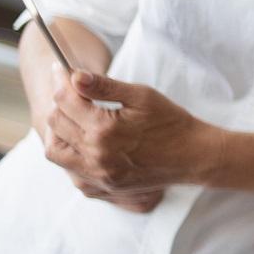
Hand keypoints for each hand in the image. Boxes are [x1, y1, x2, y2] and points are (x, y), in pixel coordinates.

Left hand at [44, 70, 213, 204]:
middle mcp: (97, 155)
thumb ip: (105, 86)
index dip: (60, 81)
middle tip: (66, 88)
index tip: (60, 68)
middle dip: (58, 101)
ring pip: (56, 150)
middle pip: (57, 123)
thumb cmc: (173, 123)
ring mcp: (100, 174)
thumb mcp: (142, 96)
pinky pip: (71, 169)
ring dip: (57, 130)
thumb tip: (75, 75)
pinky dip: (68, 151)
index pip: (66, 100)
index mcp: (105, 129)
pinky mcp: (104, 184)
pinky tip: (79, 139)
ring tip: (69, 115)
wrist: (196, 156)